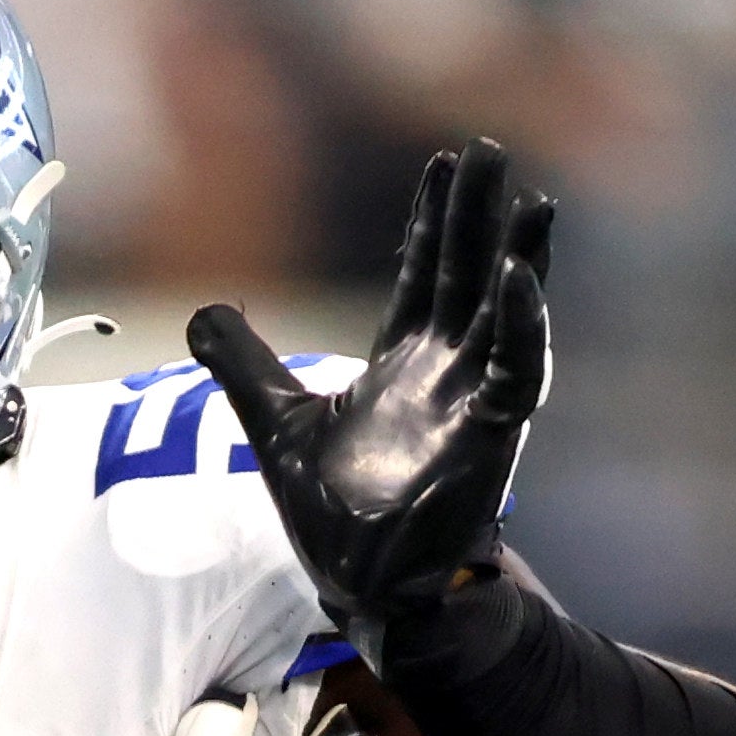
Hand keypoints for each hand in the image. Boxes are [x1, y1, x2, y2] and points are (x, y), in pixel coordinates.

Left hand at [184, 140, 552, 668]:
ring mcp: (472, 399)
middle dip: (476, 211)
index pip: (421, 273)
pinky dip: (520, 322)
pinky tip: (516, 274)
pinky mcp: (492, 433)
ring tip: (535, 198)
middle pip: (463, 272)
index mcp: (400, 363)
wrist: (365, 587)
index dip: (429, 219)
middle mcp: (444, 371)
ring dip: (518, 252)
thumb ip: (242, 363)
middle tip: (489, 148)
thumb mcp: (273, 421)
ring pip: (504, 310)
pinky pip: (518, 368)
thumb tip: (200, 310)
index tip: (438, 163)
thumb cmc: (334, 515)